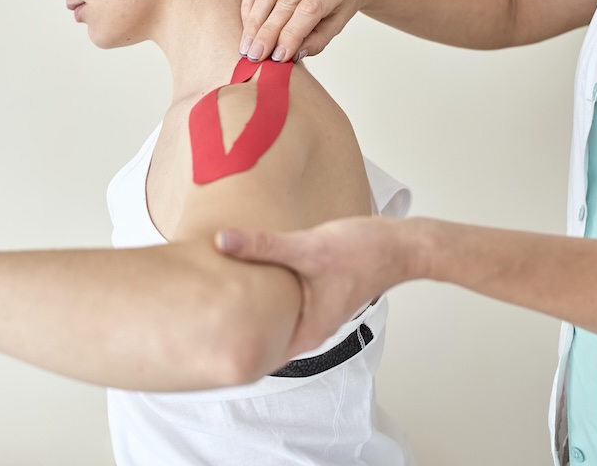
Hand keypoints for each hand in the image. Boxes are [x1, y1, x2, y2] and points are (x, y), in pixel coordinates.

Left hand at [216, 216, 426, 355]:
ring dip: (248, 311)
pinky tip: (244, 278)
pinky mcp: (314, 294)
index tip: (198, 346)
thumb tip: (222, 241)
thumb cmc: (365, 251)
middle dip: (232, 331)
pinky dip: (263, 296)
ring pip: (272, 319)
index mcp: (307, 329)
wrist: (402, 245)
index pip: (259, 354)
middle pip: (262, 337)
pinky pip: (281, 302)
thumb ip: (264, 245)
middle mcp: (309, 327)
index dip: (230, 352)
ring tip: (210, 301)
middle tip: (194, 322)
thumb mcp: (308, 247)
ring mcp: (312, 312)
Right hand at [240, 0, 364, 62]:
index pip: (310, 9)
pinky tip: (248, 28)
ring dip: (254, 22)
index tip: (277, 57)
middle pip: (287, 1)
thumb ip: (316, 41)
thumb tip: (289, 55)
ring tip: (248, 46)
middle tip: (256, 55)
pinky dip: (249, 8)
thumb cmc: (340, 3)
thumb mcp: (337, 24)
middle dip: (268, 32)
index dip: (291, 34)